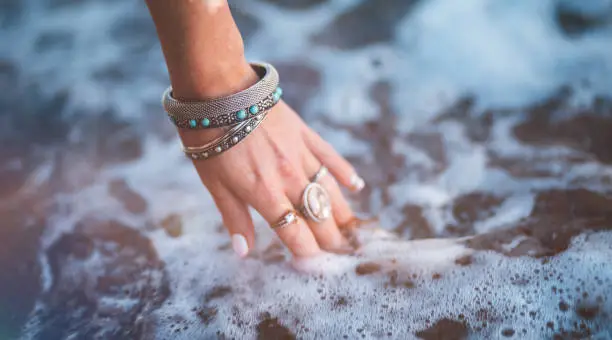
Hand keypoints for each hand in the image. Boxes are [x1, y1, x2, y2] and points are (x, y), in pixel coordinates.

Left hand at [180, 101, 363, 257]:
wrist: (218, 89)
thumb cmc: (208, 138)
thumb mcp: (214, 183)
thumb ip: (234, 217)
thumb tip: (244, 251)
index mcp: (263, 193)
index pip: (294, 232)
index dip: (305, 251)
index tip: (310, 262)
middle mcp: (288, 177)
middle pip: (317, 215)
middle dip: (329, 237)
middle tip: (336, 250)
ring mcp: (300, 154)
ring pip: (329, 190)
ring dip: (341, 212)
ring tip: (350, 228)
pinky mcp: (305, 133)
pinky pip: (331, 156)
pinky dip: (345, 172)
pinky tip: (356, 185)